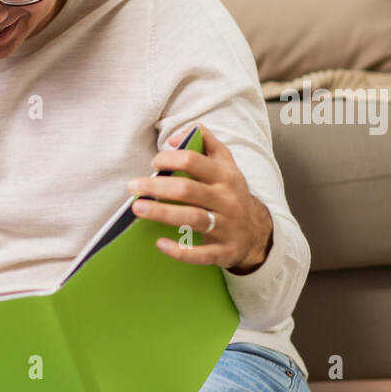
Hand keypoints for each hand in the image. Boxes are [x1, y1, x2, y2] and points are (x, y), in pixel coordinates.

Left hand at [127, 123, 273, 273]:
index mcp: (226, 176)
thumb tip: (176, 137)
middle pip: (188, 190)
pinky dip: (180, 250)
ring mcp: (227, 226)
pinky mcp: (225, 251)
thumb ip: (206, 143)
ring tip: (138, 209)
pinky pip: (201, 254)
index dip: (169, 159)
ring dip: (162, 213)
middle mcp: (227, 199)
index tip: (154, 164)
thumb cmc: (230, 194)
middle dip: (157, 187)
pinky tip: (160, 243)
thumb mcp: (226, 165)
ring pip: (193, 218)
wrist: (257, 232)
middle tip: (133, 187)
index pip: (193, 160)